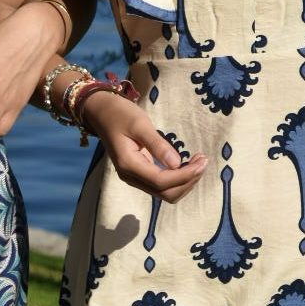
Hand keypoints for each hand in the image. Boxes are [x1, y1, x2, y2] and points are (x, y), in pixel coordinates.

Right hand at [82, 91, 207, 202]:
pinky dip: (177, 179)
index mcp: (129, 165)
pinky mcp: (138, 173)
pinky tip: (187, 165)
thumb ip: (157, 144)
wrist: (101, 112)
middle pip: (165, 193)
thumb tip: (177, 164)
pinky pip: (161, 184)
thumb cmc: (120, 114)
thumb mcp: (140, 124)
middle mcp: (130, 177)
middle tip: (203, 161)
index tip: (202, 162)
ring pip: (165, 192)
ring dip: (185, 182)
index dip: (184, 175)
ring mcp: (134, 177)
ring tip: (198, 162)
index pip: (161, 181)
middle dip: (188, 181)